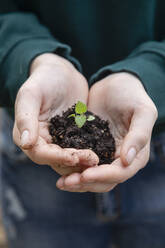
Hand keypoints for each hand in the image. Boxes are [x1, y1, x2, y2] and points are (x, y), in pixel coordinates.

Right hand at [13, 53, 97, 174]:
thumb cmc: (44, 79)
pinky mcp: (73, 137)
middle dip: (73, 162)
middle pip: (56, 160)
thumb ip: (26, 117)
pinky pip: (80, 149)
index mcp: (27, 134)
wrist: (62, 73)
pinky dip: (89, 153)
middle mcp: (42, 141)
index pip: (40, 153)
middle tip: (93, 159)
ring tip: (99, 159)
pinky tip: (103, 153)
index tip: (74, 156)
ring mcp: (58, 140)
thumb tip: (26, 143)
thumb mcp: (31, 94)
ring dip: (83, 162)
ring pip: (69, 159)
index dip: (56, 157)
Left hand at [56, 72, 156, 191]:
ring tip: (60, 182)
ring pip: (91, 177)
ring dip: (76, 181)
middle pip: (104, 181)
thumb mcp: (142, 111)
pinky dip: (71, 169)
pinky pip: (80, 164)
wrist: (114, 85)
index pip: (120, 173)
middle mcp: (120, 159)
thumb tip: (127, 160)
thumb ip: (139, 135)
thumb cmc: (131, 95)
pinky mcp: (90, 148)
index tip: (85, 174)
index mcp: (136, 154)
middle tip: (66, 182)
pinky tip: (57, 168)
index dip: (103, 176)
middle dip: (86, 183)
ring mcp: (104, 155)